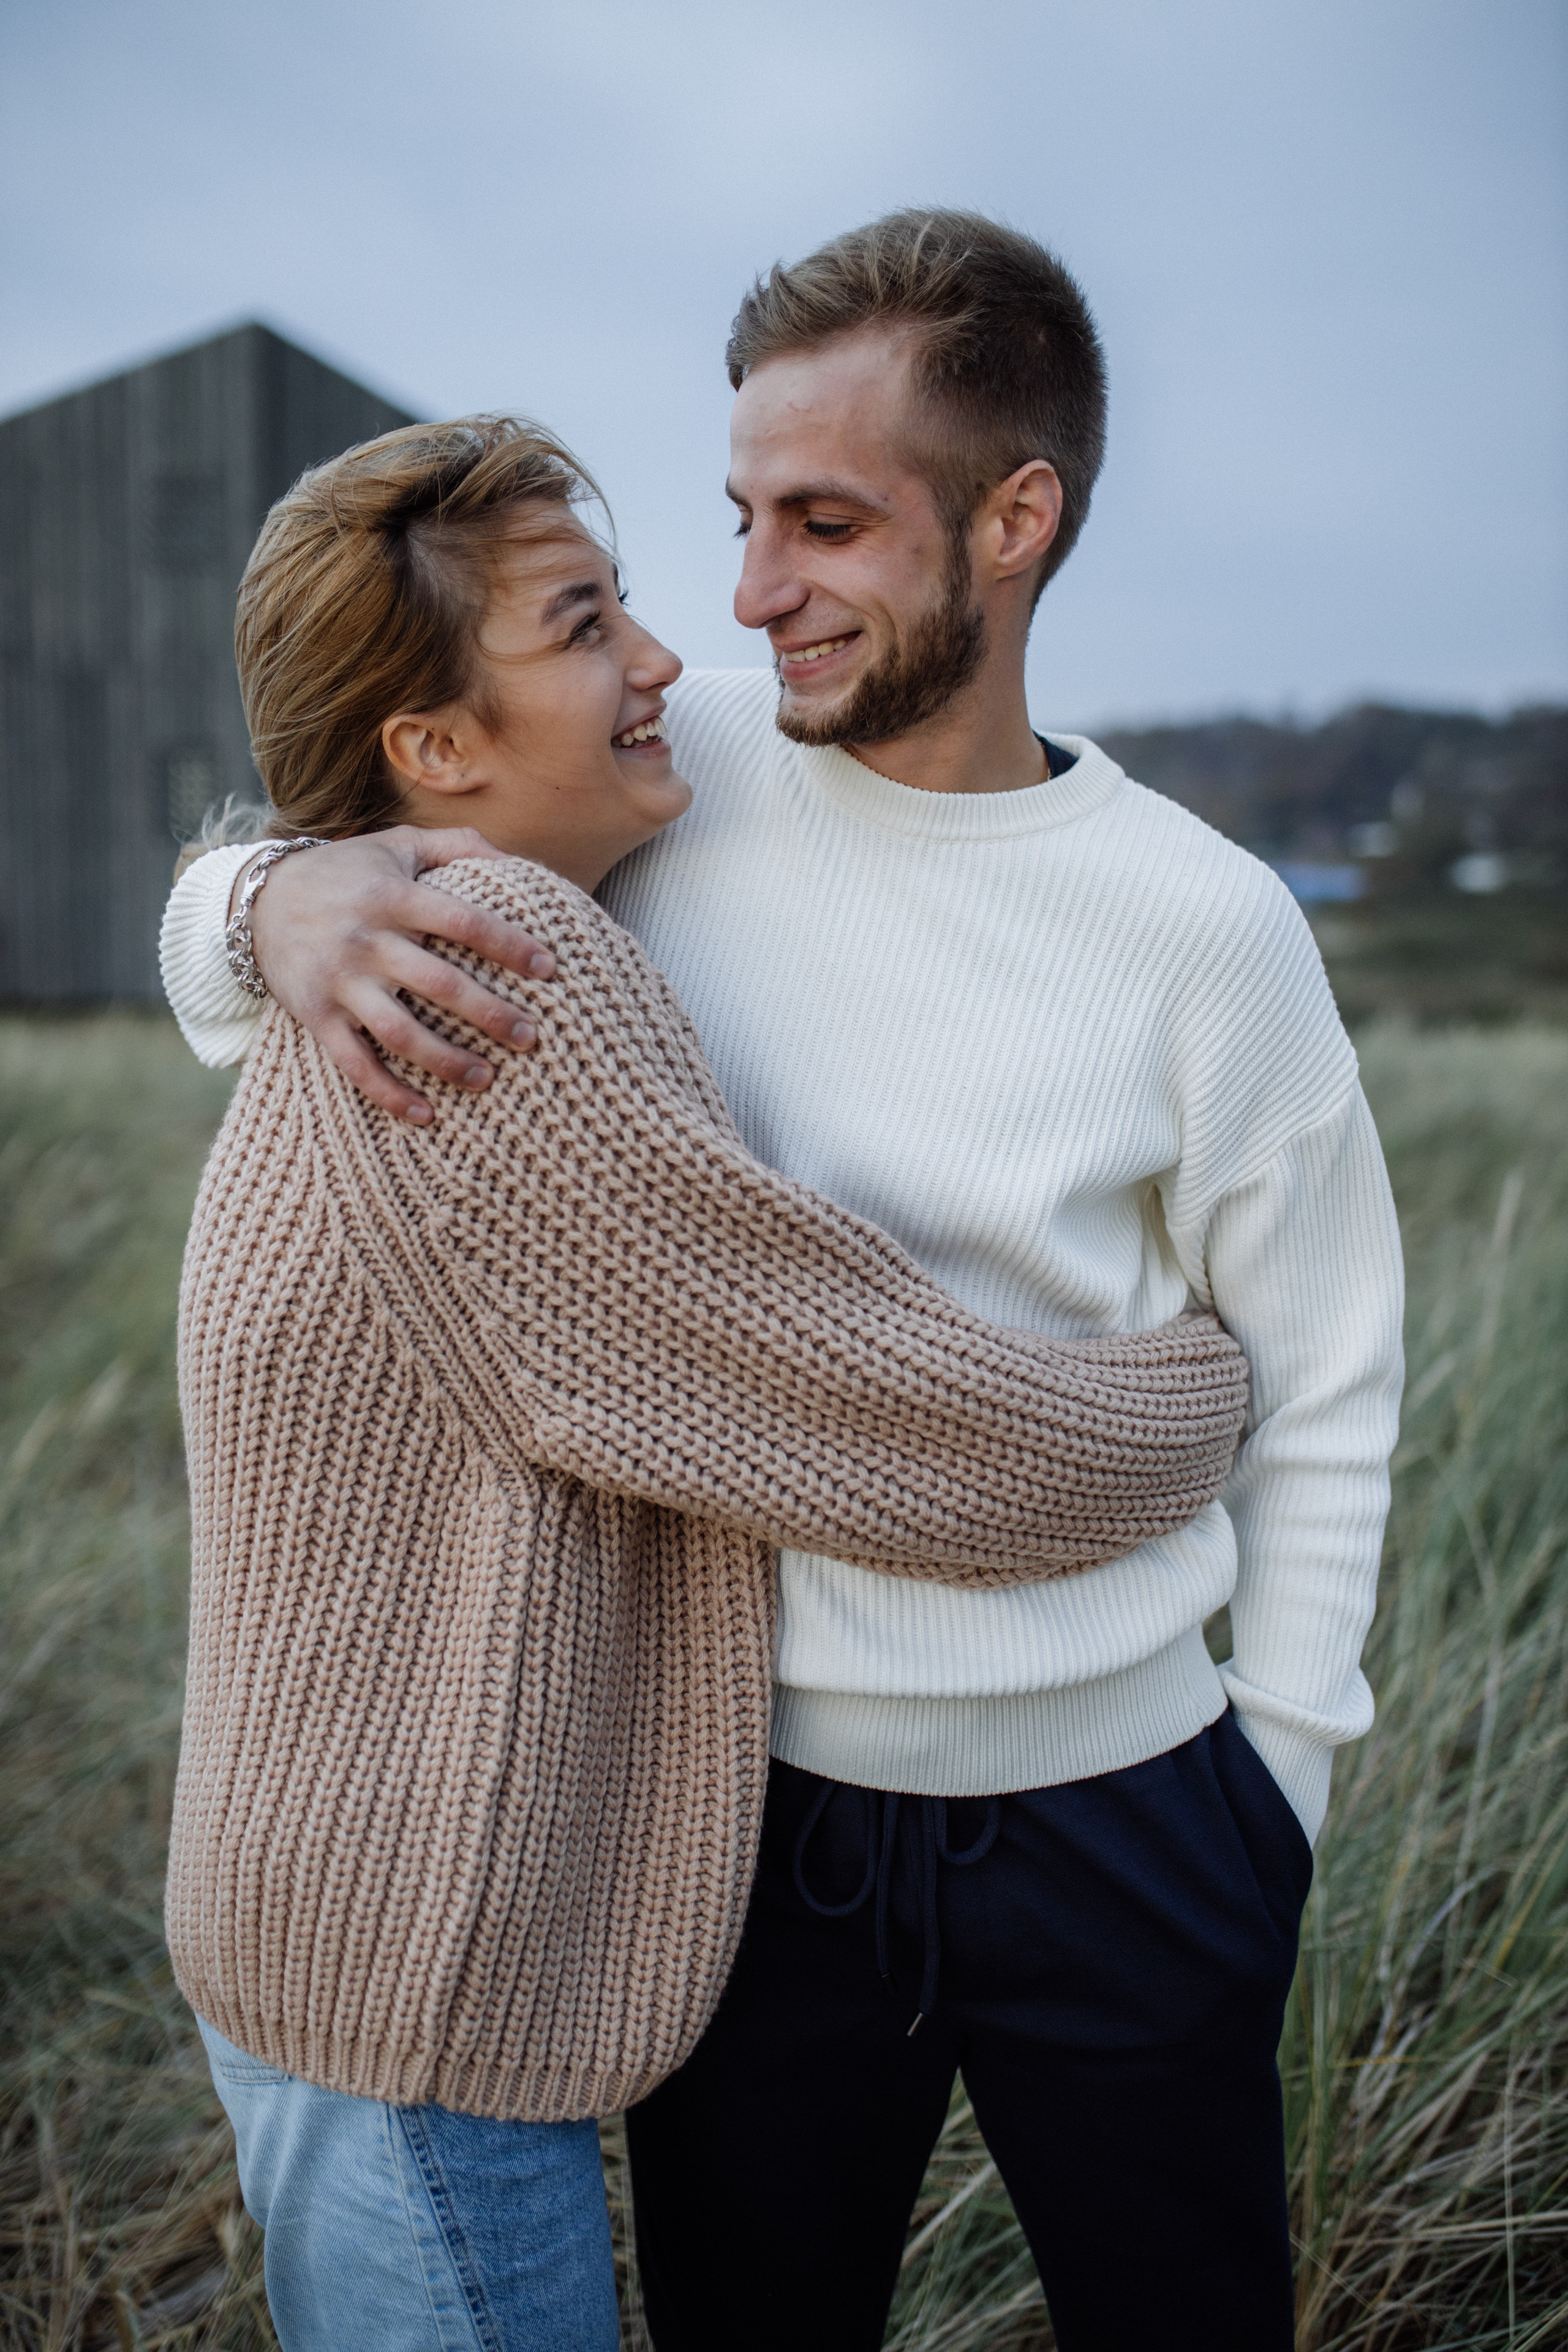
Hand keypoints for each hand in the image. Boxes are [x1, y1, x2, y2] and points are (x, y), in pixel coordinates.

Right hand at [244, 826, 554, 1122]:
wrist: (257, 900)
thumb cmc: (346, 872)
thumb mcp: (397, 844)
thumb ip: (457, 845)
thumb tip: (516, 862)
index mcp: (394, 896)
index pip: (463, 921)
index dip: (509, 945)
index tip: (550, 968)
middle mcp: (367, 940)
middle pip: (440, 984)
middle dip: (491, 1014)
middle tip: (531, 1037)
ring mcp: (340, 982)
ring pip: (401, 1033)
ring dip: (447, 1061)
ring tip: (487, 1078)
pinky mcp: (317, 1016)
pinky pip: (355, 1063)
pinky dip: (390, 1094)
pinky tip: (427, 1115)